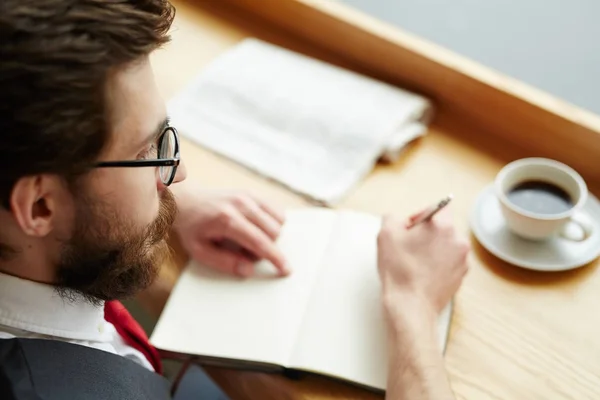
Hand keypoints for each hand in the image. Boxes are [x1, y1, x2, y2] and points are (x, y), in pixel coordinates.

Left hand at [173, 187, 288, 277]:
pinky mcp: (251, 192)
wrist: (185, 200)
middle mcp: (241, 204)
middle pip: (273, 232)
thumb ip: (225, 262)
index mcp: (227, 220)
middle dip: (266, 248)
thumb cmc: (191, 227)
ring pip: (278, 220)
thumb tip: (249, 269)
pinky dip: (272, 223)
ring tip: (248, 238)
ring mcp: (248, 196)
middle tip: (244, 251)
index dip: (275, 258)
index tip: (286, 270)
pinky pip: (275, 210)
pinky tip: (256, 227)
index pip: (260, 242)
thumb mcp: (200, 251)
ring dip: (270, 235)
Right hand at [377, 206, 468, 323]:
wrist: (410, 306)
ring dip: (433, 249)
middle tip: (408, 247)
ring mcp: (462, 260)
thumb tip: (400, 221)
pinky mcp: (461, 276)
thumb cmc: (399, 271)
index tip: (410, 229)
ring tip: (415, 263)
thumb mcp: (386, 234)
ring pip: (446, 245)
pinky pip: (449, 261)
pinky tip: (422, 273)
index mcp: (443, 226)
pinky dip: (438, 264)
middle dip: (426, 233)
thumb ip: (393, 217)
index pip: (439, 207)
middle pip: (443, 227)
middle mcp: (458, 240)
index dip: (421, 215)